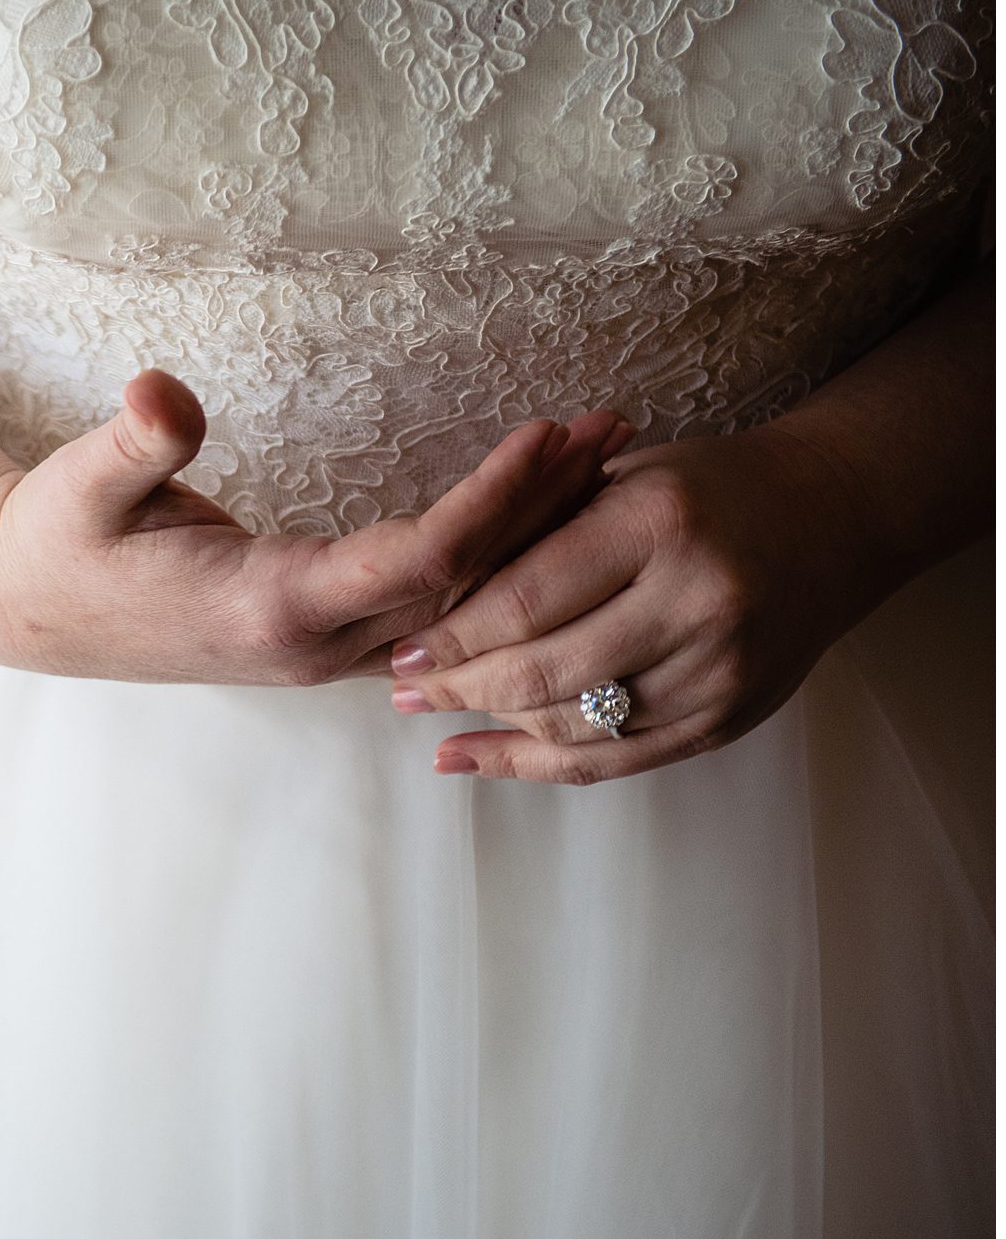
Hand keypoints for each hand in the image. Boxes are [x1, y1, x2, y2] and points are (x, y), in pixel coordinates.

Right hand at [0, 370, 629, 684]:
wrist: (30, 614)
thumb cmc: (56, 546)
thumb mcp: (76, 488)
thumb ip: (130, 444)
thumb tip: (160, 394)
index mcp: (269, 606)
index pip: (421, 561)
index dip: (497, 502)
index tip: (555, 434)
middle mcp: (313, 644)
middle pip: (467, 590)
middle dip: (550, 517)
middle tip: (623, 437)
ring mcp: (322, 652)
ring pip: (461, 611)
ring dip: (536, 543)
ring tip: (605, 466)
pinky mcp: (322, 641)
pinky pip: (434, 614)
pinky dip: (495, 565)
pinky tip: (537, 518)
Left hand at [388, 422, 880, 783]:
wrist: (836, 517)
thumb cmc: (707, 488)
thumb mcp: (621, 475)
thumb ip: (537, 530)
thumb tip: (430, 599)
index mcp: (659, 524)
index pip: (526, 600)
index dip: (455, 635)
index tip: (404, 647)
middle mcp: (697, 602)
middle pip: (543, 672)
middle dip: (459, 686)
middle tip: (402, 688)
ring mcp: (719, 671)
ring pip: (573, 724)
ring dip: (489, 726)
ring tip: (430, 717)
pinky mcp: (727, 720)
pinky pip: (613, 759)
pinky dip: (533, 763)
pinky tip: (472, 758)